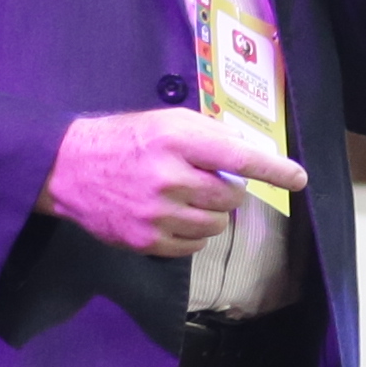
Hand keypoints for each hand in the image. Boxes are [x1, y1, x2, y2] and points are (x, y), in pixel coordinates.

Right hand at [42, 107, 305, 255]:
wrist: (68, 169)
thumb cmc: (124, 140)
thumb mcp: (166, 121)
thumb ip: (208, 137)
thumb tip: (249, 155)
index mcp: (176, 139)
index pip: (238, 157)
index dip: (273, 169)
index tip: (298, 178)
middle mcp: (169, 177)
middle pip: (231, 196)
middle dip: (230, 189)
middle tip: (209, 180)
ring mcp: (157, 213)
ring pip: (216, 224)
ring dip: (213, 213)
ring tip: (187, 197)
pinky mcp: (146, 240)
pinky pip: (194, 244)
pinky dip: (194, 232)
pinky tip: (175, 216)